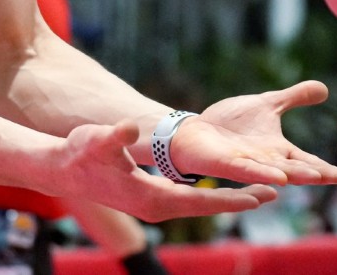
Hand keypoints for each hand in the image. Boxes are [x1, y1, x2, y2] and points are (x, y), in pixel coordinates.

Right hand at [51, 120, 277, 221]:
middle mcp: (156, 208)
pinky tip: (225, 186)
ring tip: (259, 190)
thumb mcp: (97, 140)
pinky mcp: (150, 200)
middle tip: (275, 191)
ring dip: (229, 197)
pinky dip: (211, 194)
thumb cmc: (80, 153)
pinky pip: (188, 200)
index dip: (230, 197)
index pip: (199, 201)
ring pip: (200, 204)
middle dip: (239, 199)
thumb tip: (130, 129)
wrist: (62, 169)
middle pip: (207, 206)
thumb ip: (115, 136)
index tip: (258, 196)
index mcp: (151, 198)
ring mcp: (153, 206)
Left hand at [170, 80, 336, 186]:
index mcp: (277, 149)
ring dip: (292, 176)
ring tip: (313, 178)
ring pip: (273, 172)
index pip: (305, 160)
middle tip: (335, 177)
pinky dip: (261, 173)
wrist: (197, 130)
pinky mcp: (226, 163)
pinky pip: (245, 170)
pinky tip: (277, 178)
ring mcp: (245, 164)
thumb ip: (294, 98)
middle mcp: (265, 161)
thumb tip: (324, 89)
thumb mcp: (267, 104)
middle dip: (314, 173)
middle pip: (294, 169)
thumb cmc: (231, 124)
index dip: (323, 168)